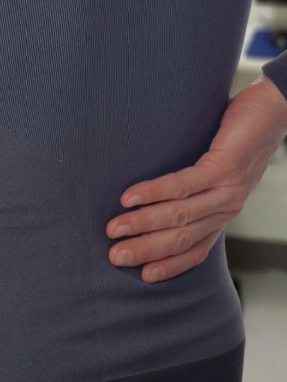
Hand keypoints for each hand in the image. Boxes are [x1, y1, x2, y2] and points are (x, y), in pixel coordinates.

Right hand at [105, 77, 286, 282]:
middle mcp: (226, 207)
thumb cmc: (239, 135)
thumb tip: (151, 195)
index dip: (170, 264)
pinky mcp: (223, 167)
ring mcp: (226, 189)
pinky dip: (154, 192)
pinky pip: (183, 185)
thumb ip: (194, 187)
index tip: (142, 275)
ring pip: (181, 215)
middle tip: (115, 256)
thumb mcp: (217, 169)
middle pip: (183, 237)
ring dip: (144, 224)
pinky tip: (130, 197)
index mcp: (222, 211)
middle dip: (147, 249)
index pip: (197, 249)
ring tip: (115, 228)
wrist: (276, 109)